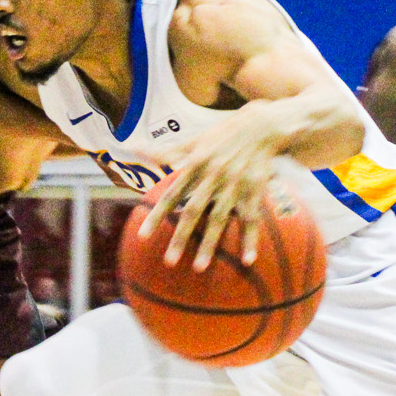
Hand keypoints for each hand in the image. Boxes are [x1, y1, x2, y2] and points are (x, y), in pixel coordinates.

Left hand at [137, 106, 282, 270]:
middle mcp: (212, 177)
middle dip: (181, 237)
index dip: (156, 215)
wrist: (262, 127)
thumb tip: (133, 146)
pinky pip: (252, 219)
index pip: (171, 195)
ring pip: (220, 219)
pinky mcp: (254, 191)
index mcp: (195, 165)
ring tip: (200, 268)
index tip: (143, 236)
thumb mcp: (193, 140)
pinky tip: (248, 261)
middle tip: (169, 262)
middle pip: (194, 212)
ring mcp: (234, 186)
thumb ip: (165, 150)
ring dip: (209, 244)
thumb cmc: (223, 134)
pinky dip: (251, 240)